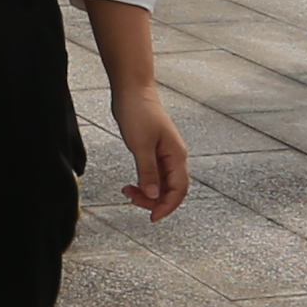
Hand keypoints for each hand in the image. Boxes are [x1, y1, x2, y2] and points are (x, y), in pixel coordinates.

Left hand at [111, 83, 190, 221]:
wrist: (132, 90)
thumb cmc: (138, 113)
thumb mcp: (140, 145)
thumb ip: (148, 172)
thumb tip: (152, 196)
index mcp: (176, 155)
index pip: (179, 189)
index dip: (168, 206)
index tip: (152, 217)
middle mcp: (174, 156)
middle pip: (171, 189)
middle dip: (154, 200)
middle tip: (133, 201)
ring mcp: (164, 153)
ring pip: (161, 183)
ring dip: (147, 192)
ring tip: (127, 192)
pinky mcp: (153, 150)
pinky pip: (153, 174)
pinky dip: (143, 182)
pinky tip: (131, 185)